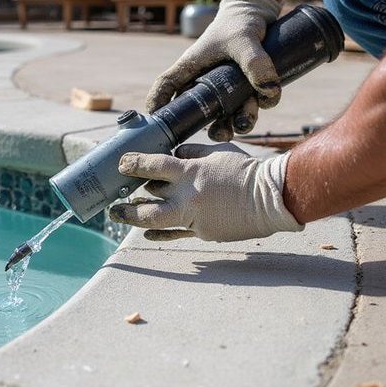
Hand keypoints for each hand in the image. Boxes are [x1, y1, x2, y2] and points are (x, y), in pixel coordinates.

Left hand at [109, 143, 302, 241]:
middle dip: (127, 205)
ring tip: (122, 216)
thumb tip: (174, 155)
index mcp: (191, 173)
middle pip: (148, 204)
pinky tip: (147, 233)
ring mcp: (195, 218)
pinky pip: (177, 234)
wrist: (272, 198)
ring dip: (137, 219)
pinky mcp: (203, 233)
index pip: (154, 166)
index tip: (121, 164)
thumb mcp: (216, 153)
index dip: (134, 164)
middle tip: (113, 204)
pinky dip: (161, 233)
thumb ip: (191, 154)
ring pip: (158, 221)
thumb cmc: (245, 171)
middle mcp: (189, 197)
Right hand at [145, 0, 282, 141]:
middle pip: (200, 113)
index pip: (166, 85)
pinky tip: (267, 98)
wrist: (260, 12)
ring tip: (248, 117)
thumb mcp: (244, 39)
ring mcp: (225, 87)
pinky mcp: (244, 87)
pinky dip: (258, 107)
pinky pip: (248, 106)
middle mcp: (206, 81)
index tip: (156, 119)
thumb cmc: (240, 21)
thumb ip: (255, 63)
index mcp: (192, 66)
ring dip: (237, 122)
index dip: (158, 102)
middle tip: (222, 133)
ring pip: (227, 115)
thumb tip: (269, 91)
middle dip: (212, 128)